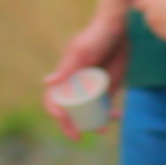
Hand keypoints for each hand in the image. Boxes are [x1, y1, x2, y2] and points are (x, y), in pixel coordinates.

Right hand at [41, 9, 128, 138]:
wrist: (119, 27)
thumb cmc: (95, 36)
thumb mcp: (80, 52)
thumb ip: (66, 68)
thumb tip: (46, 82)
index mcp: (65, 76)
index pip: (53, 98)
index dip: (55, 112)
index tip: (65, 122)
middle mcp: (76, 83)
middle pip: (69, 110)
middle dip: (71, 125)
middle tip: (78, 137)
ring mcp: (92, 86)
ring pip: (88, 111)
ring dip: (93, 122)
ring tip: (102, 129)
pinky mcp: (107, 86)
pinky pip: (105, 105)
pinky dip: (109, 114)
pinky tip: (118, 116)